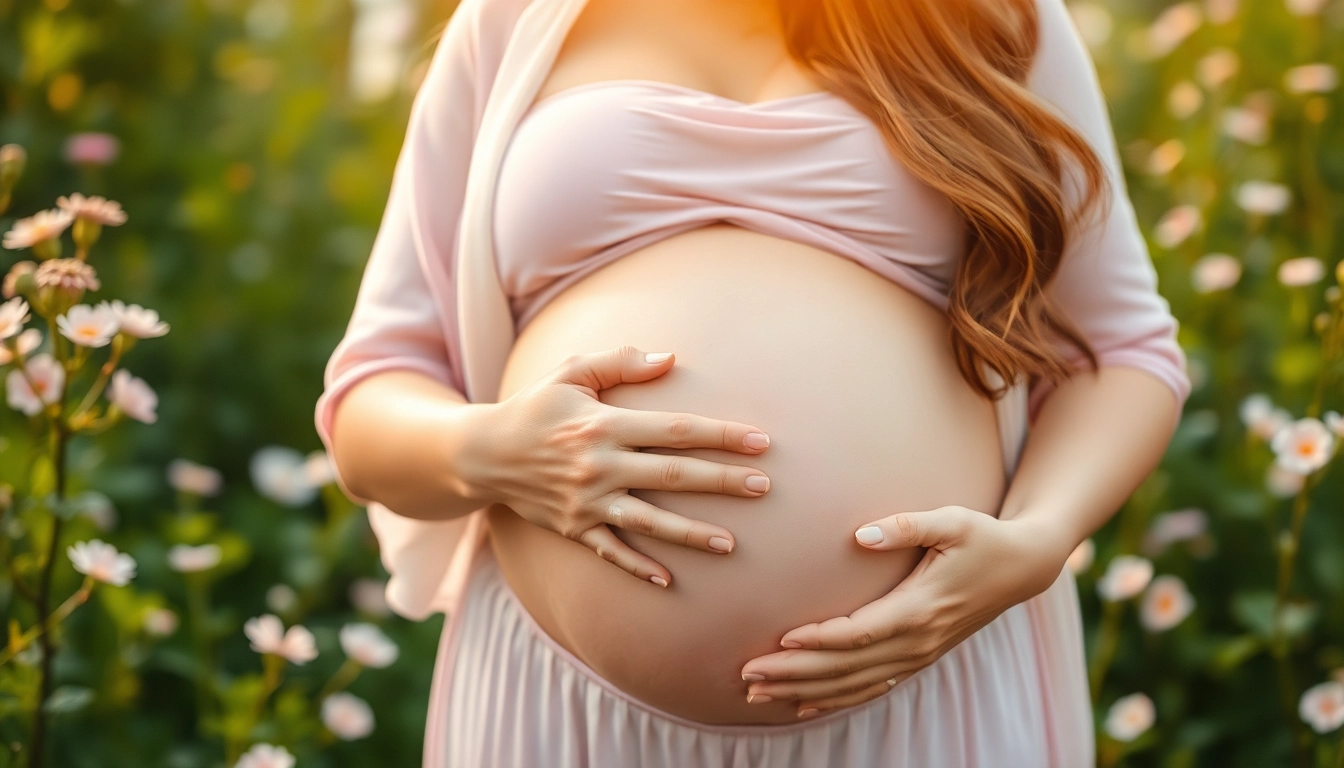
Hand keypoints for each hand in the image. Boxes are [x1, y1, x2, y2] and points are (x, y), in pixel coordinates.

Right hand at [461, 345, 771, 586]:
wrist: (481, 453)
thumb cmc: (535, 406)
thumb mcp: (570, 372)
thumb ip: (620, 362)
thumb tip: (671, 359)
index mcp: (604, 424)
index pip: (675, 430)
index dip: (720, 435)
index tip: (760, 441)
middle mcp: (598, 465)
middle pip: (672, 475)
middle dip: (721, 482)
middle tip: (763, 487)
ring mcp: (586, 502)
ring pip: (648, 521)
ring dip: (690, 533)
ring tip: (730, 544)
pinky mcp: (573, 527)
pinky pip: (611, 551)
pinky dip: (638, 567)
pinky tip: (669, 580)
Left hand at [739, 506, 1071, 718]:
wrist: (1022, 567)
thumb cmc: (982, 537)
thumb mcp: (951, 520)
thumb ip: (906, 525)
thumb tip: (860, 535)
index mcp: (920, 608)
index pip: (859, 633)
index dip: (818, 640)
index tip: (779, 641)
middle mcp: (917, 640)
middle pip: (846, 667)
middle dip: (794, 674)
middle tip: (746, 676)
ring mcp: (919, 654)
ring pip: (854, 684)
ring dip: (805, 691)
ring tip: (758, 694)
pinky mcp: (919, 658)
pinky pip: (872, 688)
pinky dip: (835, 699)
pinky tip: (802, 705)